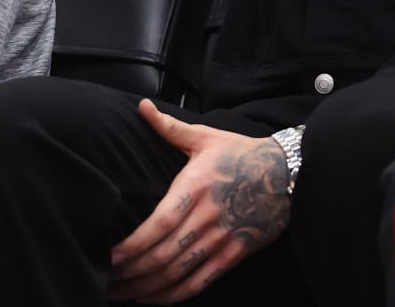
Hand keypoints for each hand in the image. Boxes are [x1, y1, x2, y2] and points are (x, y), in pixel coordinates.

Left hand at [109, 102, 290, 303]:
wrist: (287, 172)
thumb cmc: (241, 153)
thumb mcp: (205, 137)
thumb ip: (170, 128)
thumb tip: (142, 106)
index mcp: (195, 187)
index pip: (159, 224)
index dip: (133, 245)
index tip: (110, 256)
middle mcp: (207, 217)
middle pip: (164, 254)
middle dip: (131, 271)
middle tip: (106, 279)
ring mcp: (222, 238)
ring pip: (179, 272)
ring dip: (147, 286)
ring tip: (122, 292)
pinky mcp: (234, 254)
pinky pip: (201, 281)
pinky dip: (176, 295)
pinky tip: (154, 297)